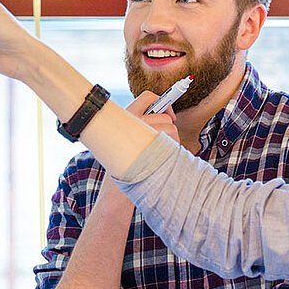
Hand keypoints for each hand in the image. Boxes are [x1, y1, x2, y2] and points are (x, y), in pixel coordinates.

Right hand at [97, 91, 177, 206]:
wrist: (115, 191)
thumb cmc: (125, 164)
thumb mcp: (129, 140)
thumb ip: (143, 125)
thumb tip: (169, 116)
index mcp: (125, 116)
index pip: (148, 97)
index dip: (163, 102)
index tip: (169, 115)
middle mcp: (131, 121)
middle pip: (165, 117)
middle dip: (170, 129)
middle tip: (161, 143)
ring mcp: (139, 134)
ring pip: (172, 129)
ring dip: (173, 141)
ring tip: (159, 154)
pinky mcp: (149, 148)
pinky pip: (172, 142)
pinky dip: (173, 150)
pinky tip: (161, 159)